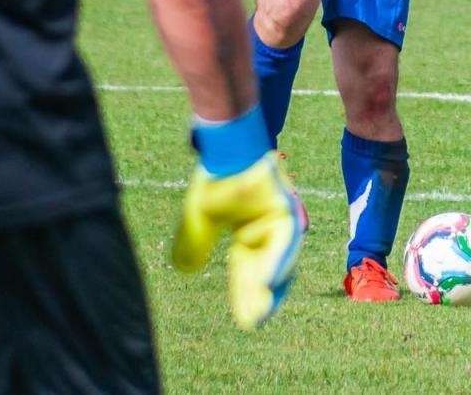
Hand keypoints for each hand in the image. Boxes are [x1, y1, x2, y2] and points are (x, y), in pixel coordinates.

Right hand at [172, 151, 303, 330]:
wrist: (223, 148)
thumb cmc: (213, 177)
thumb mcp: (198, 219)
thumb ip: (193, 244)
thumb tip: (184, 270)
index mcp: (248, 233)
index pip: (248, 272)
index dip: (246, 296)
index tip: (247, 322)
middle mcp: (267, 230)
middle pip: (266, 271)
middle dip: (260, 297)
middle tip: (254, 321)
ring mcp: (280, 220)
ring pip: (278, 260)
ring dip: (270, 285)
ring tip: (261, 310)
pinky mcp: (286, 210)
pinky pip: (283, 242)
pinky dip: (276, 262)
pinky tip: (268, 282)